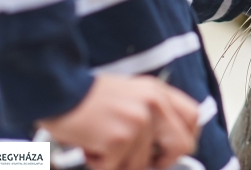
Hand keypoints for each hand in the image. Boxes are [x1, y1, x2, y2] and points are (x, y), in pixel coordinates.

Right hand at [37, 74, 199, 169]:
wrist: (57, 89)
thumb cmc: (88, 96)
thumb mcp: (131, 93)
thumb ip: (152, 112)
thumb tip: (163, 146)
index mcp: (159, 91)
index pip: (193, 117)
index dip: (185, 140)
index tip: (168, 151)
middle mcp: (155, 103)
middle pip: (182, 145)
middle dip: (162, 163)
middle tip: (138, 163)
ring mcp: (139, 120)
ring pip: (142, 164)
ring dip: (118, 163)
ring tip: (101, 144)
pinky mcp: (120, 138)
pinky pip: (115, 168)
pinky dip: (99, 164)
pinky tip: (89, 145)